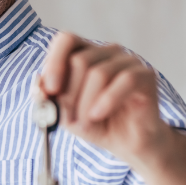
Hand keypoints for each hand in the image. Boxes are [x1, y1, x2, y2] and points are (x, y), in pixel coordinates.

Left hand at [41, 32, 166, 165]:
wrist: (128, 144)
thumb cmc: (96, 124)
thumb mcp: (65, 113)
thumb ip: (50, 98)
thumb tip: (39, 84)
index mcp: (85, 54)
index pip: (66, 40)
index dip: (54, 62)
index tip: (50, 89)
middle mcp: (106, 52)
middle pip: (80, 60)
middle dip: (70, 95)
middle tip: (70, 119)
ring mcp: (128, 61)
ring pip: (99, 73)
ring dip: (86, 104)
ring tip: (86, 123)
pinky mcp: (146, 75)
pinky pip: (125, 80)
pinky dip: (107, 100)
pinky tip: (98, 115)